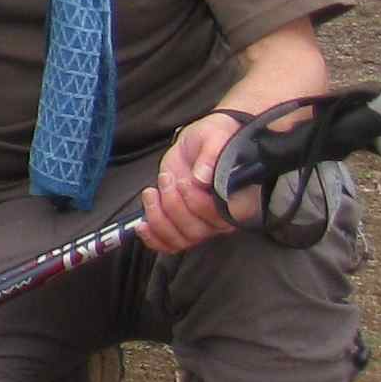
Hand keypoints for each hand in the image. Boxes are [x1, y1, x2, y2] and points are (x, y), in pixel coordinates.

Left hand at [138, 107, 260, 255]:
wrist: (199, 142)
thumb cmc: (214, 138)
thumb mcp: (214, 137)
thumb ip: (211, 154)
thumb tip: (203, 177)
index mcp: (238, 201)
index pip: (218, 218)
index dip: (197, 203)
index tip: (184, 181)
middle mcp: (222, 218)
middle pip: (196, 231)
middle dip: (173, 205)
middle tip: (166, 179)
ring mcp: (201, 223)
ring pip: (180, 239)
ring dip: (159, 218)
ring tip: (151, 192)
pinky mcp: (182, 223)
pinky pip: (170, 244)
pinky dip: (153, 239)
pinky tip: (142, 225)